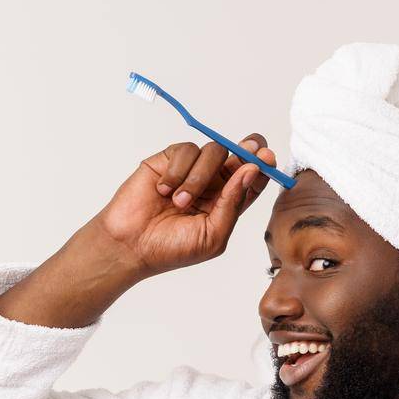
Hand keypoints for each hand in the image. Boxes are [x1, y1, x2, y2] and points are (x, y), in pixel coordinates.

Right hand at [94, 134, 277, 277]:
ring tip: (180, 202)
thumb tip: (250, 171)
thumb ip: (233, 204)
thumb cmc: (171, 249)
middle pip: (238, 156)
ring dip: (199, 177)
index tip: (267, 159)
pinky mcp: (169, 161)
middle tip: (251, 149)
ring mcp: (191, 171)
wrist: (131, 245)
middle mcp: (212, 185)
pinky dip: (177, 171)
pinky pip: (185, 151)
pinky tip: (163, 191)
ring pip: (213, 152)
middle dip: (247, 150)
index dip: (262, 168)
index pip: (251, 180)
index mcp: (226, 204)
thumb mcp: (213, 235)